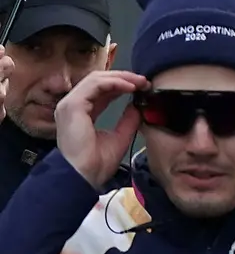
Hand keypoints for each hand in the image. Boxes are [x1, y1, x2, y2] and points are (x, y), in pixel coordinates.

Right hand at [56, 68, 143, 184]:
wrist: (84, 175)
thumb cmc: (97, 163)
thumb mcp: (120, 137)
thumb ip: (128, 120)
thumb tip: (137, 107)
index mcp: (82, 112)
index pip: (101, 90)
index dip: (121, 85)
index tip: (143, 87)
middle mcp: (73, 105)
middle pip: (98, 81)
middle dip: (123, 78)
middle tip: (144, 81)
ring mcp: (70, 104)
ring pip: (96, 79)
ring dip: (121, 78)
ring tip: (140, 82)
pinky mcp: (73, 105)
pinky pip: (95, 85)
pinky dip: (114, 82)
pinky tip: (130, 86)